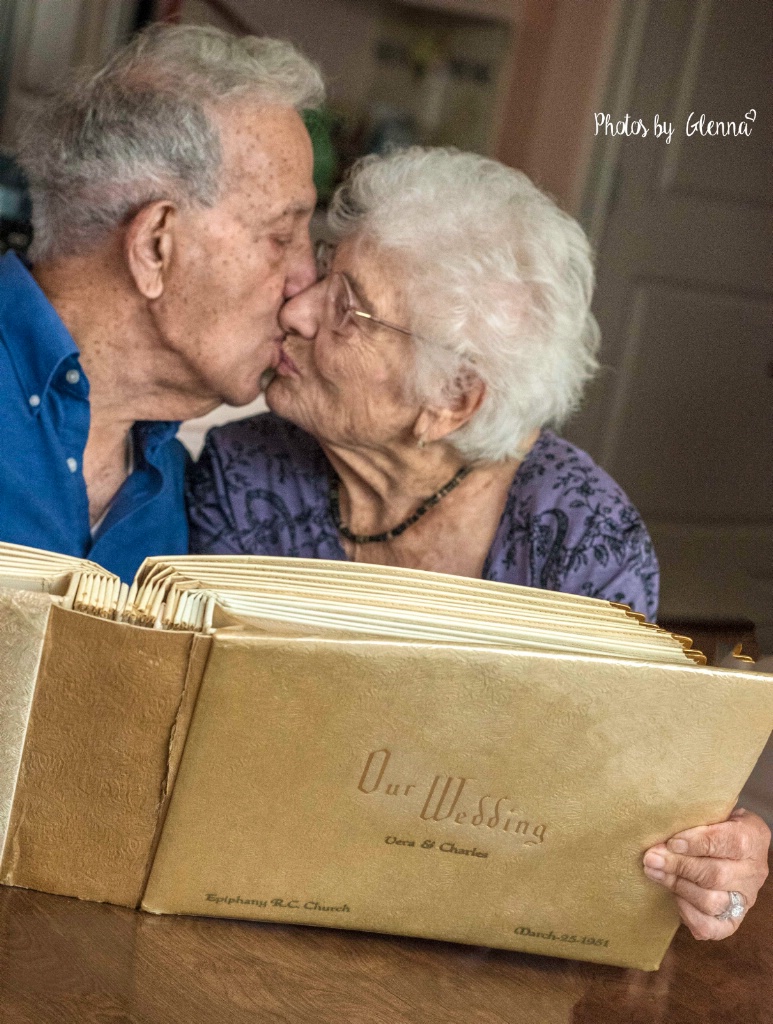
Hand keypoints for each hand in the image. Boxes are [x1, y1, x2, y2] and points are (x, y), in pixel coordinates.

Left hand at [642, 807, 769, 939]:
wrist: (735, 846)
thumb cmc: (717, 824)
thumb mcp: (714, 812)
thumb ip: (696, 817)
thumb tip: (660, 825)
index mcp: (753, 837)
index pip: (730, 842)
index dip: (698, 843)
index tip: (672, 842)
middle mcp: (754, 871)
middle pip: (716, 875)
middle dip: (678, 866)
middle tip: (651, 858)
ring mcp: (745, 898)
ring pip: (712, 901)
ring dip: (677, 886)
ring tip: (653, 872)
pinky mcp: (734, 919)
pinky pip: (713, 927)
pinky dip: (689, 914)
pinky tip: (673, 897)